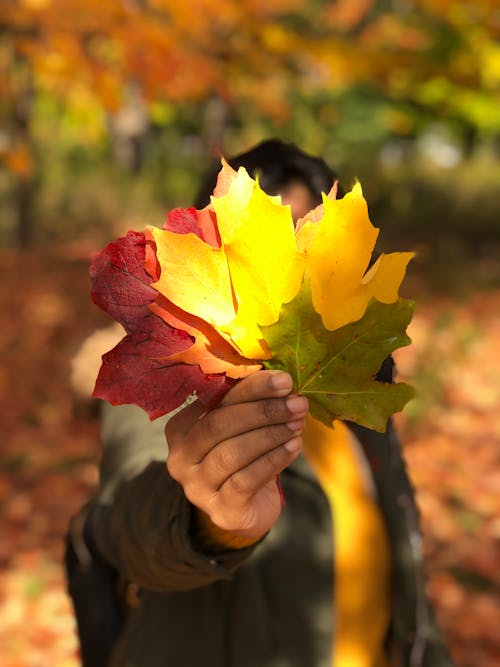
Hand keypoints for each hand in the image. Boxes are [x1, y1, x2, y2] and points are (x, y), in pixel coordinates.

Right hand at [165, 370, 307, 541]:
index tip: (284, 380)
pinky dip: (273, 460)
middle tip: (297, 403)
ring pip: (232, 453)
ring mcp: (196, 487)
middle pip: (219, 424)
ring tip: (297, 424)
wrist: (247, 509)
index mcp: (182, 427)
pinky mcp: (220, 510)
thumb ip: (249, 405)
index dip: (251, 387)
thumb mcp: (241, 428)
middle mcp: (180, 457)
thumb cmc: (245, 458)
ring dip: (270, 435)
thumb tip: (282, 380)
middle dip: (263, 411)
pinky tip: (293, 447)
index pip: (215, 400)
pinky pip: (246, 480)